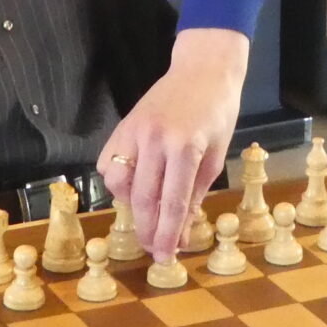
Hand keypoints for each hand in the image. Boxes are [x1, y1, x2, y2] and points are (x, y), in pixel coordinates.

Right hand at [98, 28, 248, 262]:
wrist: (202, 69)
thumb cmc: (217, 112)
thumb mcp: (215, 156)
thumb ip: (195, 194)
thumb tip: (183, 232)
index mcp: (185, 147)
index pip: (172, 203)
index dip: (169, 235)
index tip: (166, 257)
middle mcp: (154, 140)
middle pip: (143, 199)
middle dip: (148, 230)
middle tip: (155, 250)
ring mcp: (133, 131)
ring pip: (119, 183)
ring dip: (131, 206)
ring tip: (148, 213)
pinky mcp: (122, 126)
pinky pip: (108, 164)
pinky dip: (117, 182)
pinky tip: (133, 187)